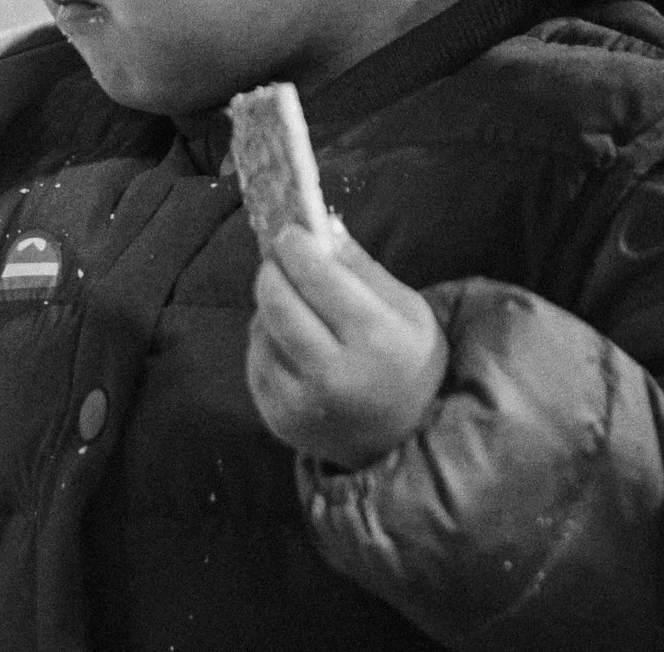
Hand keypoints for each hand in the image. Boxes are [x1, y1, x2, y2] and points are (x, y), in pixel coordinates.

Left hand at [248, 224, 447, 470]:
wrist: (403, 438)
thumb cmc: (407, 363)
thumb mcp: (407, 310)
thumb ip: (362, 267)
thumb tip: (321, 225)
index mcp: (376, 339)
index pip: (319, 277)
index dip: (297, 248)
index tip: (290, 233)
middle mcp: (335, 374)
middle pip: (278, 303)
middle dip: (272, 271)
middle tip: (278, 259)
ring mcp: (302, 402)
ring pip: (261, 330)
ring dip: (270, 308)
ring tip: (295, 307)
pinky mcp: (278, 418)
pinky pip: (255, 360)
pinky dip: (266, 342)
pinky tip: (289, 343)